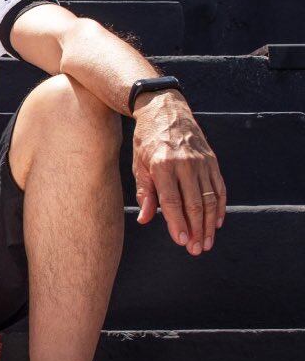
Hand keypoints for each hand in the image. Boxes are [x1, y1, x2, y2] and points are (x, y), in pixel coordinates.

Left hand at [132, 91, 226, 255]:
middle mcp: (185, 163)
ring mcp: (201, 161)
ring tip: (207, 242)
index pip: (173, 201)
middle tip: (197, 250)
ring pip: (210, 198)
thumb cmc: (146, 141)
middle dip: (196, 229)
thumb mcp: (139, 165)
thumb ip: (144, 192)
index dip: (178, 223)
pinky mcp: (212, 160)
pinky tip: (217, 222)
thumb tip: (146, 219)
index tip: (182, 241)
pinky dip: (220, 206)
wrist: (164, 110)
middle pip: (194, 203)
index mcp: (162, 165)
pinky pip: (219, 186)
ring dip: (209, 223)